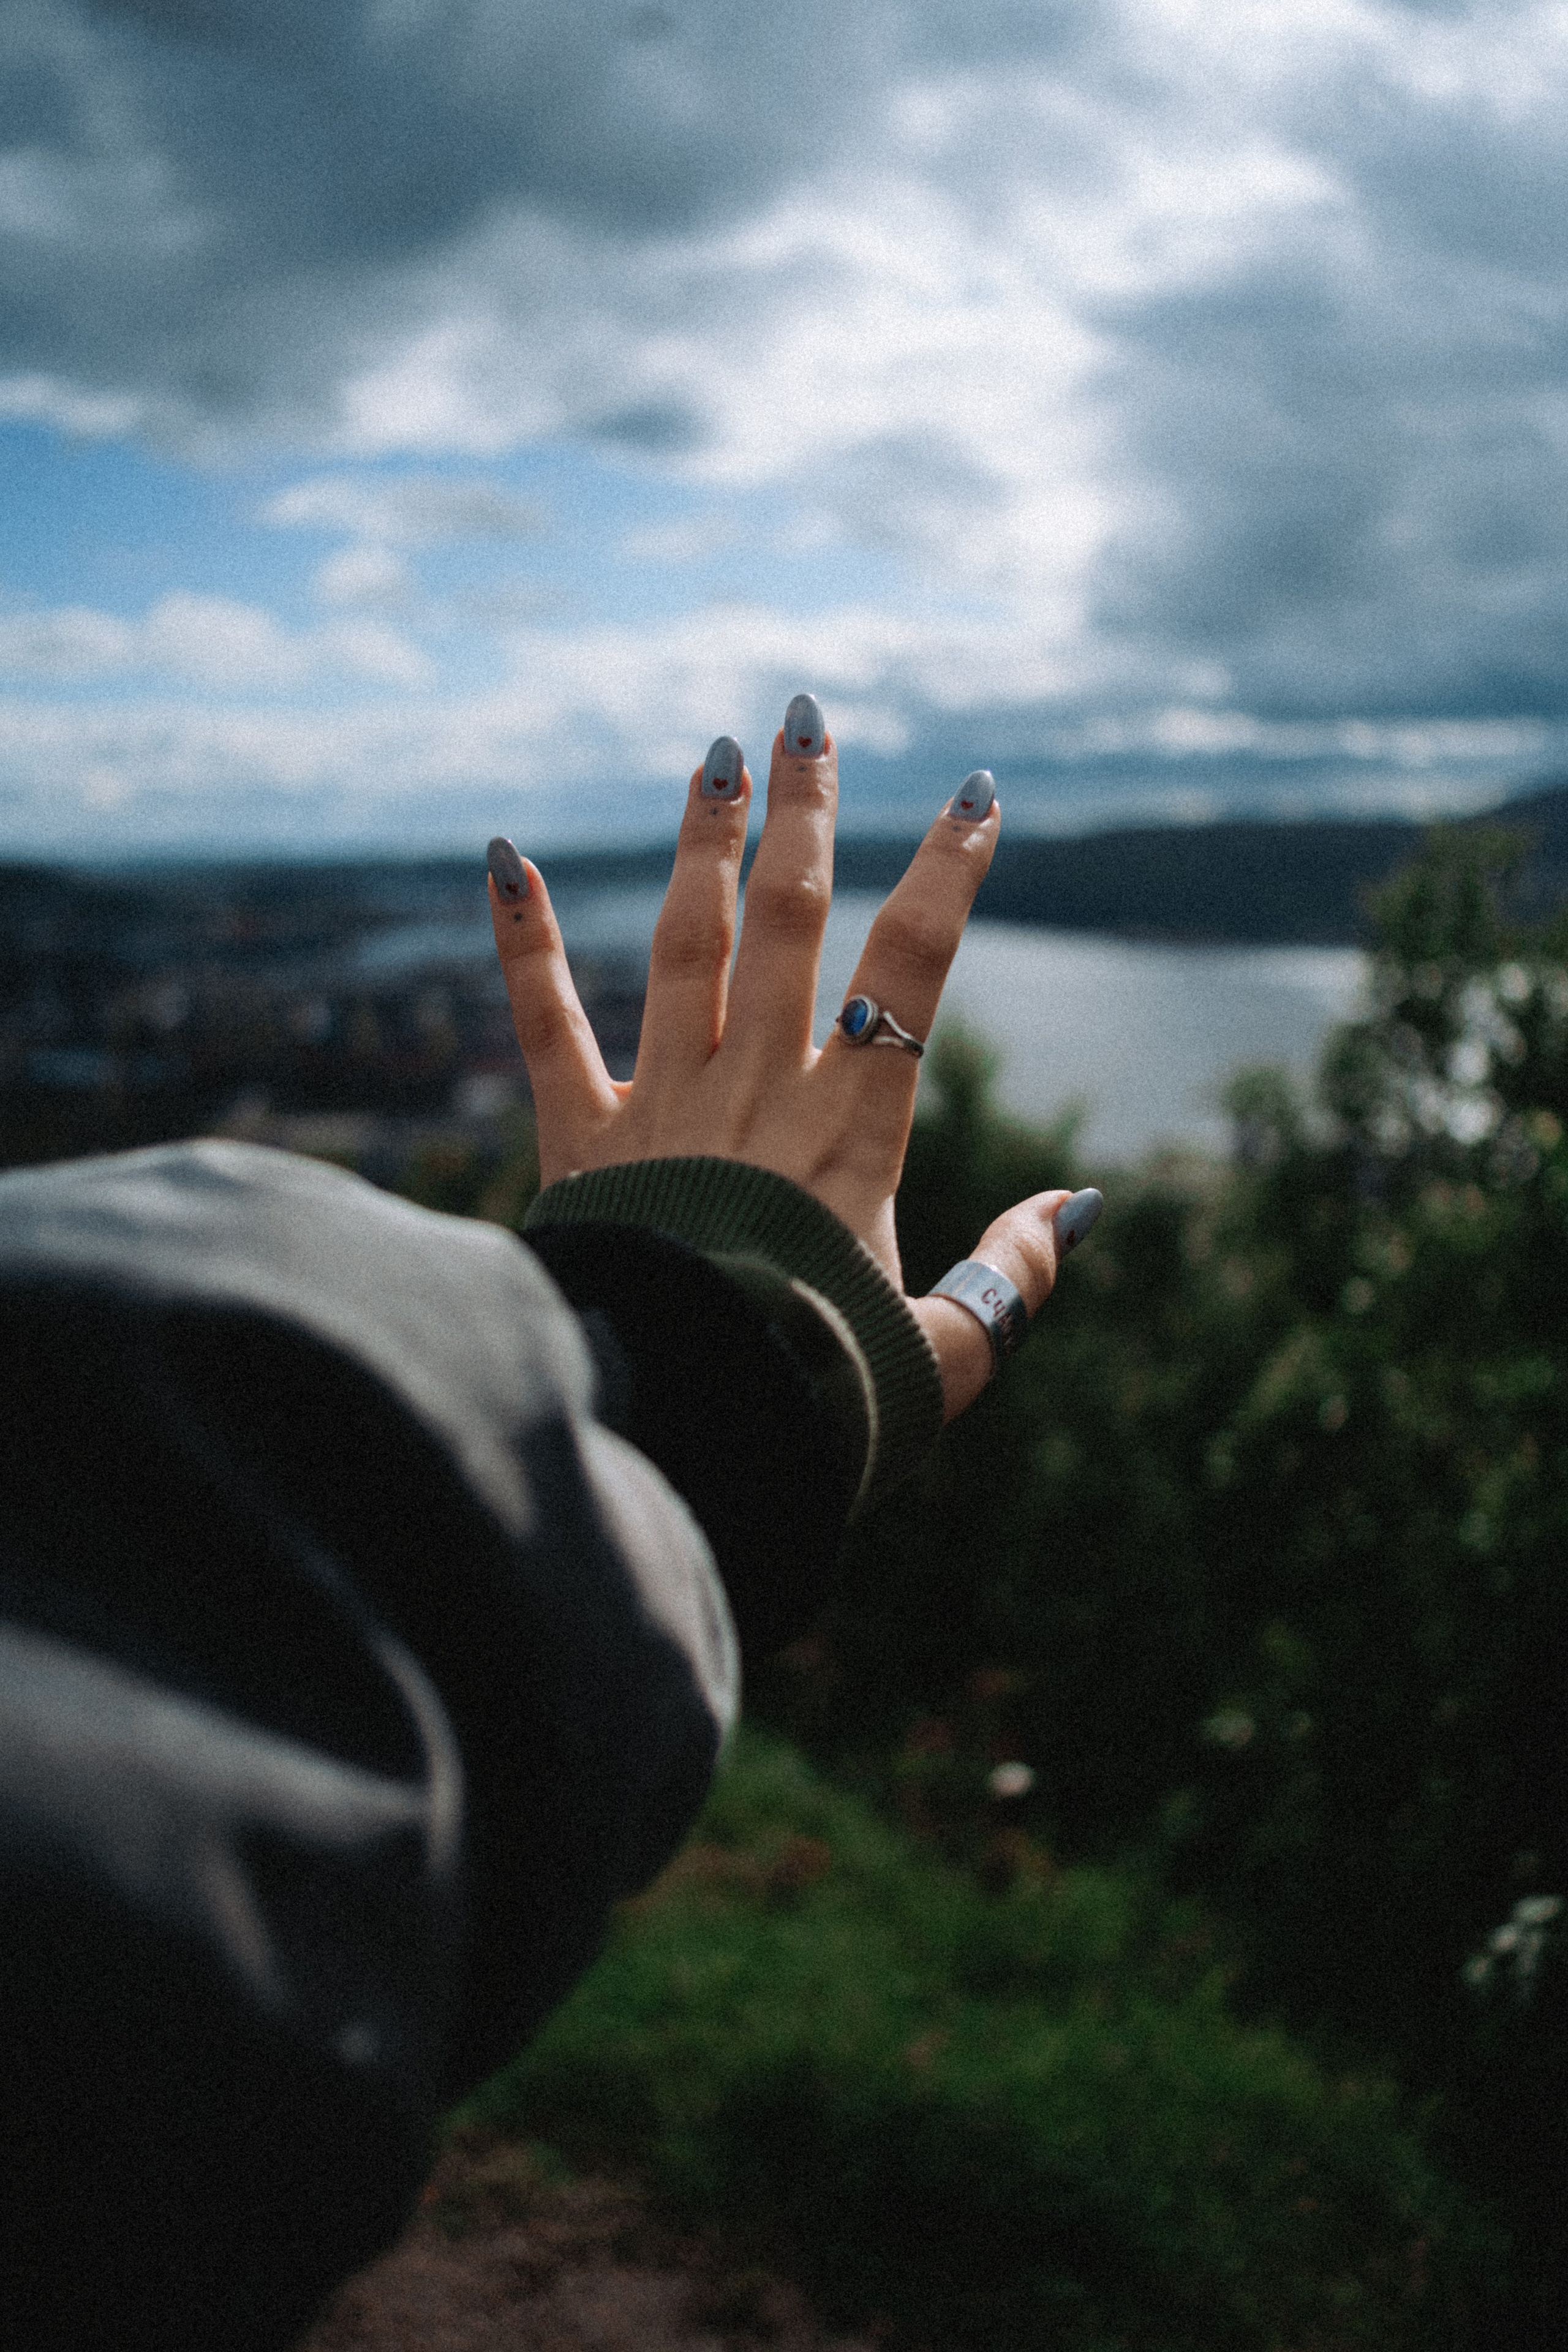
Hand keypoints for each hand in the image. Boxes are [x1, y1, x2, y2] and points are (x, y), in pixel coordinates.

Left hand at [488, 699, 1080, 1423]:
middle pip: (791, 924)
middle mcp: (759, 1095)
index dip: (947, 877)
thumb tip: (1074, 1206)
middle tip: (806, 720)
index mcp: (853, 1137)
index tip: (973, 797)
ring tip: (715, 756)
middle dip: (806, 815)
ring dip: (705, 843)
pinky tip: (505, 857)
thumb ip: (1009, 1282)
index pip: (913, 974)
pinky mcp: (583, 1143)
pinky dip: (526, 942)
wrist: (677, 1435)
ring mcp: (665, 1109)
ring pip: (688, 945)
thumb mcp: (941, 1359)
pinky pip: (548, 1026)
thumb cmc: (816, 1409)